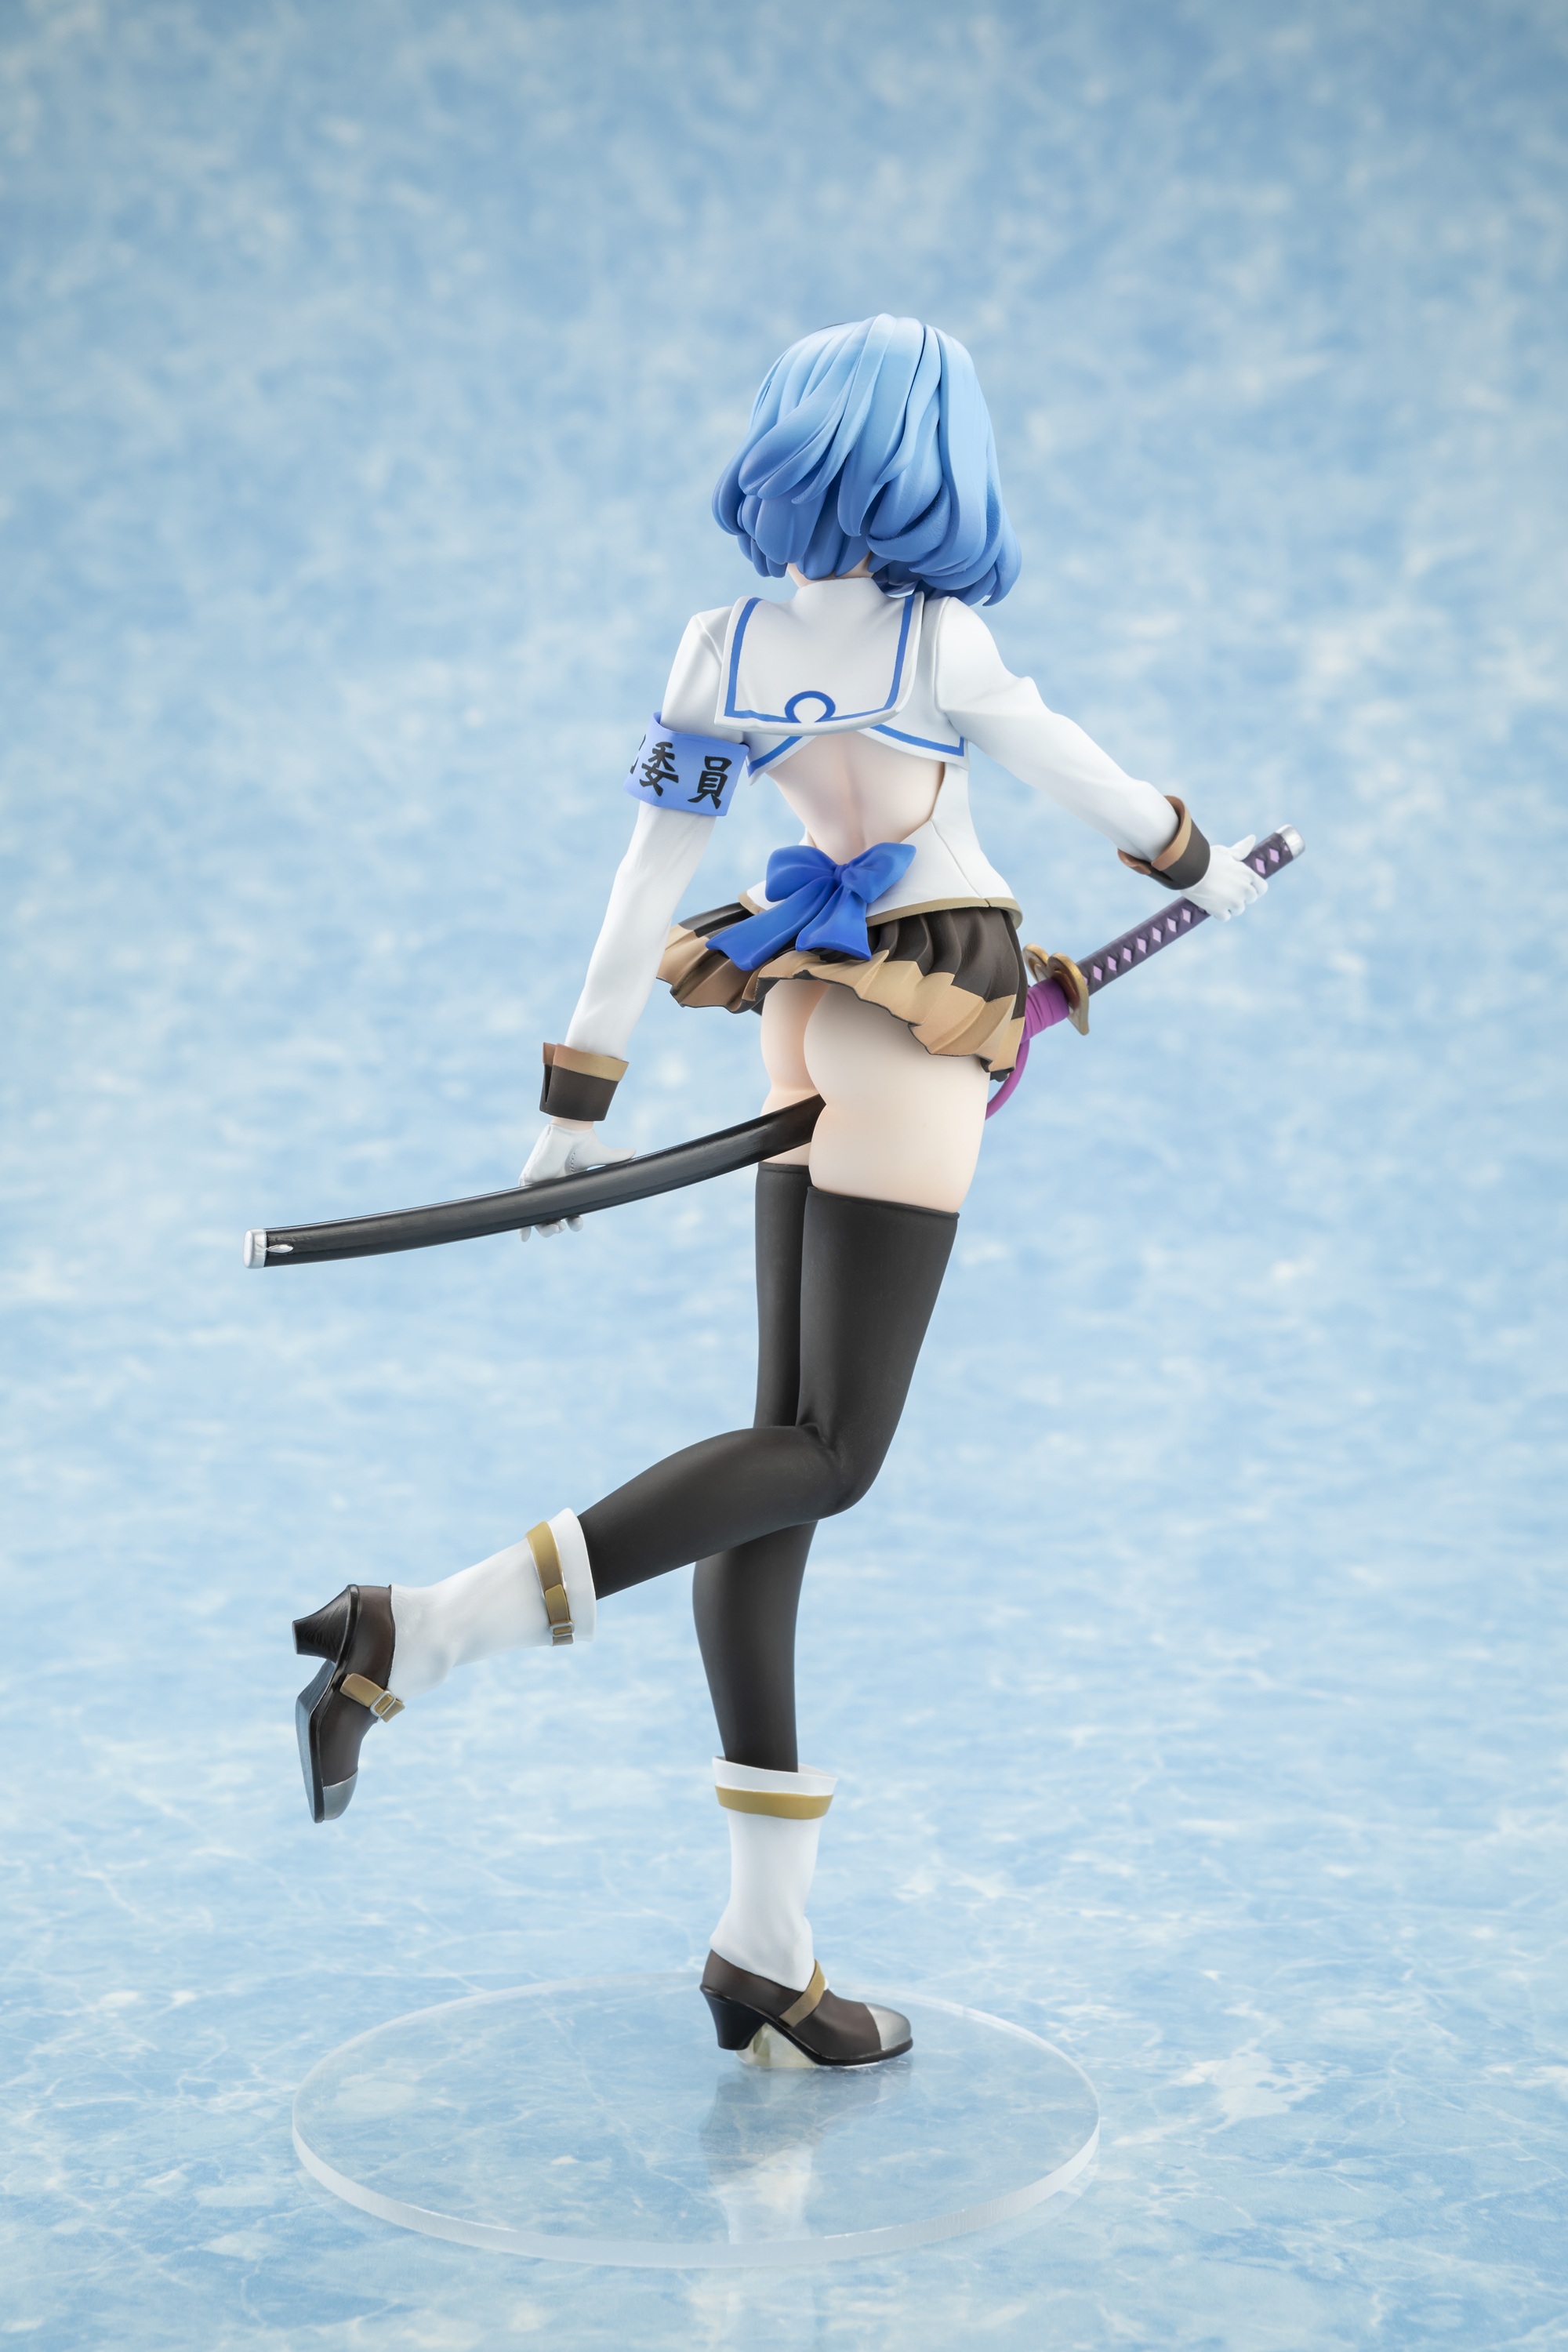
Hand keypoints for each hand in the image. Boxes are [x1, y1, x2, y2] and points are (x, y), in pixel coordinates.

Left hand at [517, 1120, 635, 1239]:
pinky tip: (524, 1237)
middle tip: (561, 1227)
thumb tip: (634, 1152)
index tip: (578, 1223)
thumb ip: (616, 1157)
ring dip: (543, 1227)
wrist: (569, 1131)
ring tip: (553, 1229)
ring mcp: (540, 1185)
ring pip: (538, 1214)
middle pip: (553, 1215)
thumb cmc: (583, 1142)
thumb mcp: (600, 1156)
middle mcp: (553, 1187)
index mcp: (569, 1186)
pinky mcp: (529, 1180)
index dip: (573, 1221)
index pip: (569, 1210)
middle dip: (556, 1227)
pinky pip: (522, 1203)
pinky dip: (524, 1222)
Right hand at [1185, 835, 1267, 920]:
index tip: (1243, 887)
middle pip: (1250, 900)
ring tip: (1216, 896)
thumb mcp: (1226, 852)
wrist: (1190, 869)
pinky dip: (1218, 913)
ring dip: (1229, 906)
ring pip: (1238, 910)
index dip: (1254, 889)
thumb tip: (1252, 838)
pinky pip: (1225, 917)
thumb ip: (1241, 850)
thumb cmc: (1208, 858)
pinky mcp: (1220, 911)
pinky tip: (1210, 904)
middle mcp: (1244, 889)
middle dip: (1240, 897)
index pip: (1262, 888)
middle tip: (1225, 890)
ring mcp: (1233, 901)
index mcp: (1248, 874)